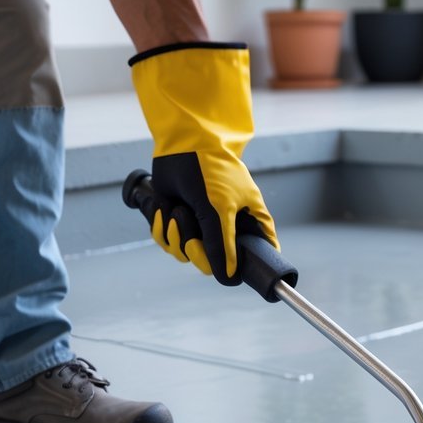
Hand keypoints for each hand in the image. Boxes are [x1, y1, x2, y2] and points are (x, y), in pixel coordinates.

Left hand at [130, 42, 277, 283]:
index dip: (247, 269)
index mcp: (249, 223)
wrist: (182, 145)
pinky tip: (166, 209)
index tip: (235, 274)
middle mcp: (226, 228)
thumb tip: (228, 278)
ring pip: (187, 254)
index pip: (259, 255)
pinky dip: (163, 228)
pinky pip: (169, 241)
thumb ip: (223, 246)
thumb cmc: (211, 172)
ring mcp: (201, 225)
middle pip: (214, 264)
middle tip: (193, 239)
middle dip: (198, 252)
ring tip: (179, 211)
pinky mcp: (177, 220)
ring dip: (177, 236)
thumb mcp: (219, 211)